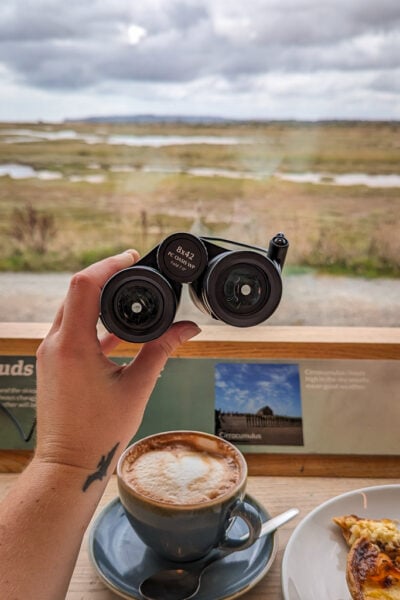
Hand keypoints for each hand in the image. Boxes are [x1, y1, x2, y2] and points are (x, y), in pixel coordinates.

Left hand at [34, 249, 199, 473]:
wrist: (69, 463)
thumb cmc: (99, 432)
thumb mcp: (137, 387)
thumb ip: (162, 351)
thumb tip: (189, 329)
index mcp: (74, 345)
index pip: (85, 285)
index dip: (109, 264)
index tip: (131, 257)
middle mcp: (55, 344)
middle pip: (76, 291)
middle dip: (105, 276)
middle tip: (133, 269)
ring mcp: (50, 353)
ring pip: (72, 309)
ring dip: (97, 298)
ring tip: (128, 293)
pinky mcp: (53, 362)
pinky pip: (71, 330)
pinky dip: (93, 322)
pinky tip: (118, 329)